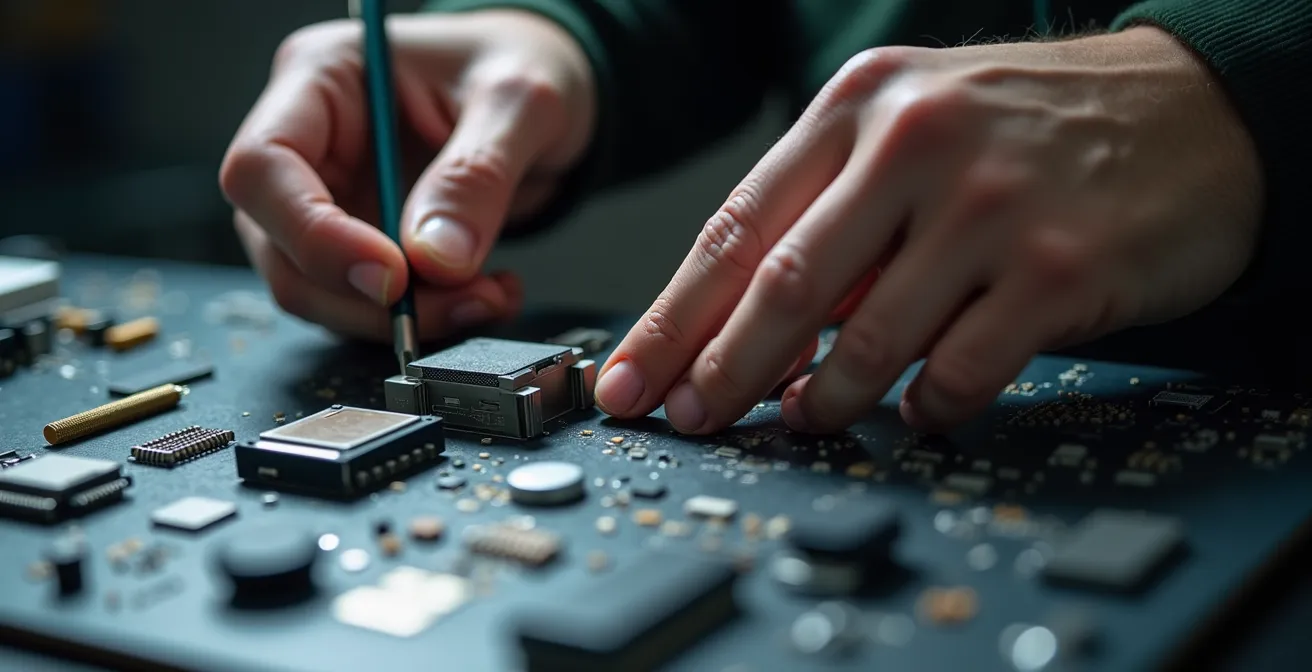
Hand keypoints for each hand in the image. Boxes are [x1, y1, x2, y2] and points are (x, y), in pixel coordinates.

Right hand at [220, 11, 594, 340]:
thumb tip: (435, 260)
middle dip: (370, 298)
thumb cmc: (524, 62)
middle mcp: (311, 142)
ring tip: (487, 298)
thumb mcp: (520, 102)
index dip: (316, 235)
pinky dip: (426, 319)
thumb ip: (476, 175)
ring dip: (404, 319)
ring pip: (321, 292)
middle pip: (283, 247)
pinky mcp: (363, 244)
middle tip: (464, 302)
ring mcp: (332, 198)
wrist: (547, 90)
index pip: (264, 167)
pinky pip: (368, 306)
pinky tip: (484, 295)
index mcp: (321, 76)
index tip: (393, 276)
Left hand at [596, 27, 1261, 434]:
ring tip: (803, 418)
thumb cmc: (1034, 127)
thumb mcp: (918, 126)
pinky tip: (917, 410)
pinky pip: (961, 371)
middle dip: (720, 371)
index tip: (630, 379)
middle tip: (690, 421)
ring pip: (867, 339)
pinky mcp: (1056, 266)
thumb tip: (753, 328)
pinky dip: (926, 407)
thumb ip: (835, 213)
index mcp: (861, 105)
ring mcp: (989, 204)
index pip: (736, 228)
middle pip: (783, 286)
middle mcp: (917, 143)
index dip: (671, 319)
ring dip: (822, 399)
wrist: (1193, 108)